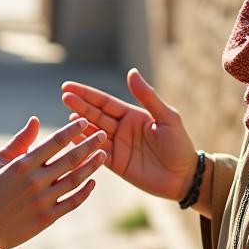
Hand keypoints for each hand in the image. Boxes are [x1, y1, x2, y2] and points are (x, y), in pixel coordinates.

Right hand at [0, 117, 106, 248]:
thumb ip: (19, 141)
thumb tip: (36, 121)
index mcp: (23, 164)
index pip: (55, 142)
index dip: (72, 130)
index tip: (84, 122)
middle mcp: (35, 181)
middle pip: (70, 159)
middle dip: (89, 145)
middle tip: (103, 135)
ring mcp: (43, 201)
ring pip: (75, 180)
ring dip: (92, 166)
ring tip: (103, 155)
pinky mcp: (47, 218)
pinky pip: (72, 202)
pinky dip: (85, 192)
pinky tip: (92, 182)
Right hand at [61, 69, 196, 202]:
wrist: (184, 177)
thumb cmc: (179, 144)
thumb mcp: (166, 117)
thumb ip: (148, 97)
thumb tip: (132, 72)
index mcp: (132, 115)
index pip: (104, 102)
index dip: (87, 94)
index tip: (69, 86)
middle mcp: (121, 128)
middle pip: (96, 115)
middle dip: (80, 106)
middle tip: (64, 97)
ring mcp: (117, 146)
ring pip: (94, 133)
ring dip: (81, 126)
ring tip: (69, 118)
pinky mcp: (116, 164)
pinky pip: (96, 153)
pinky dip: (84, 146)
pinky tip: (73, 140)